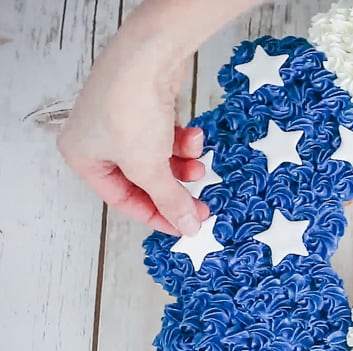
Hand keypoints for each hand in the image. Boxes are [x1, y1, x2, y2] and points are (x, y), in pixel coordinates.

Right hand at [58, 30, 208, 235]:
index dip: (156, 216)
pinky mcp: (144, 105)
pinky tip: (195, 136)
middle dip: (175, 190)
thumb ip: (170, 201)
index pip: (122, 200)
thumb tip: (188, 226)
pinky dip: (182, 140)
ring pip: (158, 157)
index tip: (184, 226)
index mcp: (82, 157)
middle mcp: (97, 138)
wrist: (149, 55)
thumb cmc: (131, 110)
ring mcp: (121, 119)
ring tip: (200, 166)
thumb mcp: (149, 167)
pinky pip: (165, 135)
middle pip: (143, 179)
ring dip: (183, 165)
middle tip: (202, 204)